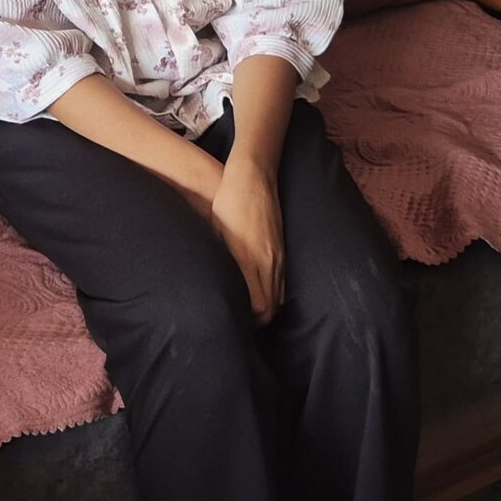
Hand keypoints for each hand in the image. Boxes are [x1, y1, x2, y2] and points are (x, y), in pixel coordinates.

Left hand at [210, 160, 285, 324]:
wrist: (254, 176)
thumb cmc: (228, 203)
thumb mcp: (217, 233)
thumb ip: (223, 261)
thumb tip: (220, 285)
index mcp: (251, 260)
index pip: (259, 307)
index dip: (250, 321)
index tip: (236, 323)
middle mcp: (270, 261)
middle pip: (273, 307)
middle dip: (260, 321)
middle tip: (242, 324)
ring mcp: (279, 255)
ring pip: (280, 296)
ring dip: (268, 308)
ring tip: (251, 313)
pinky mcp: (283, 248)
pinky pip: (282, 281)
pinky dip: (274, 293)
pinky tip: (261, 292)